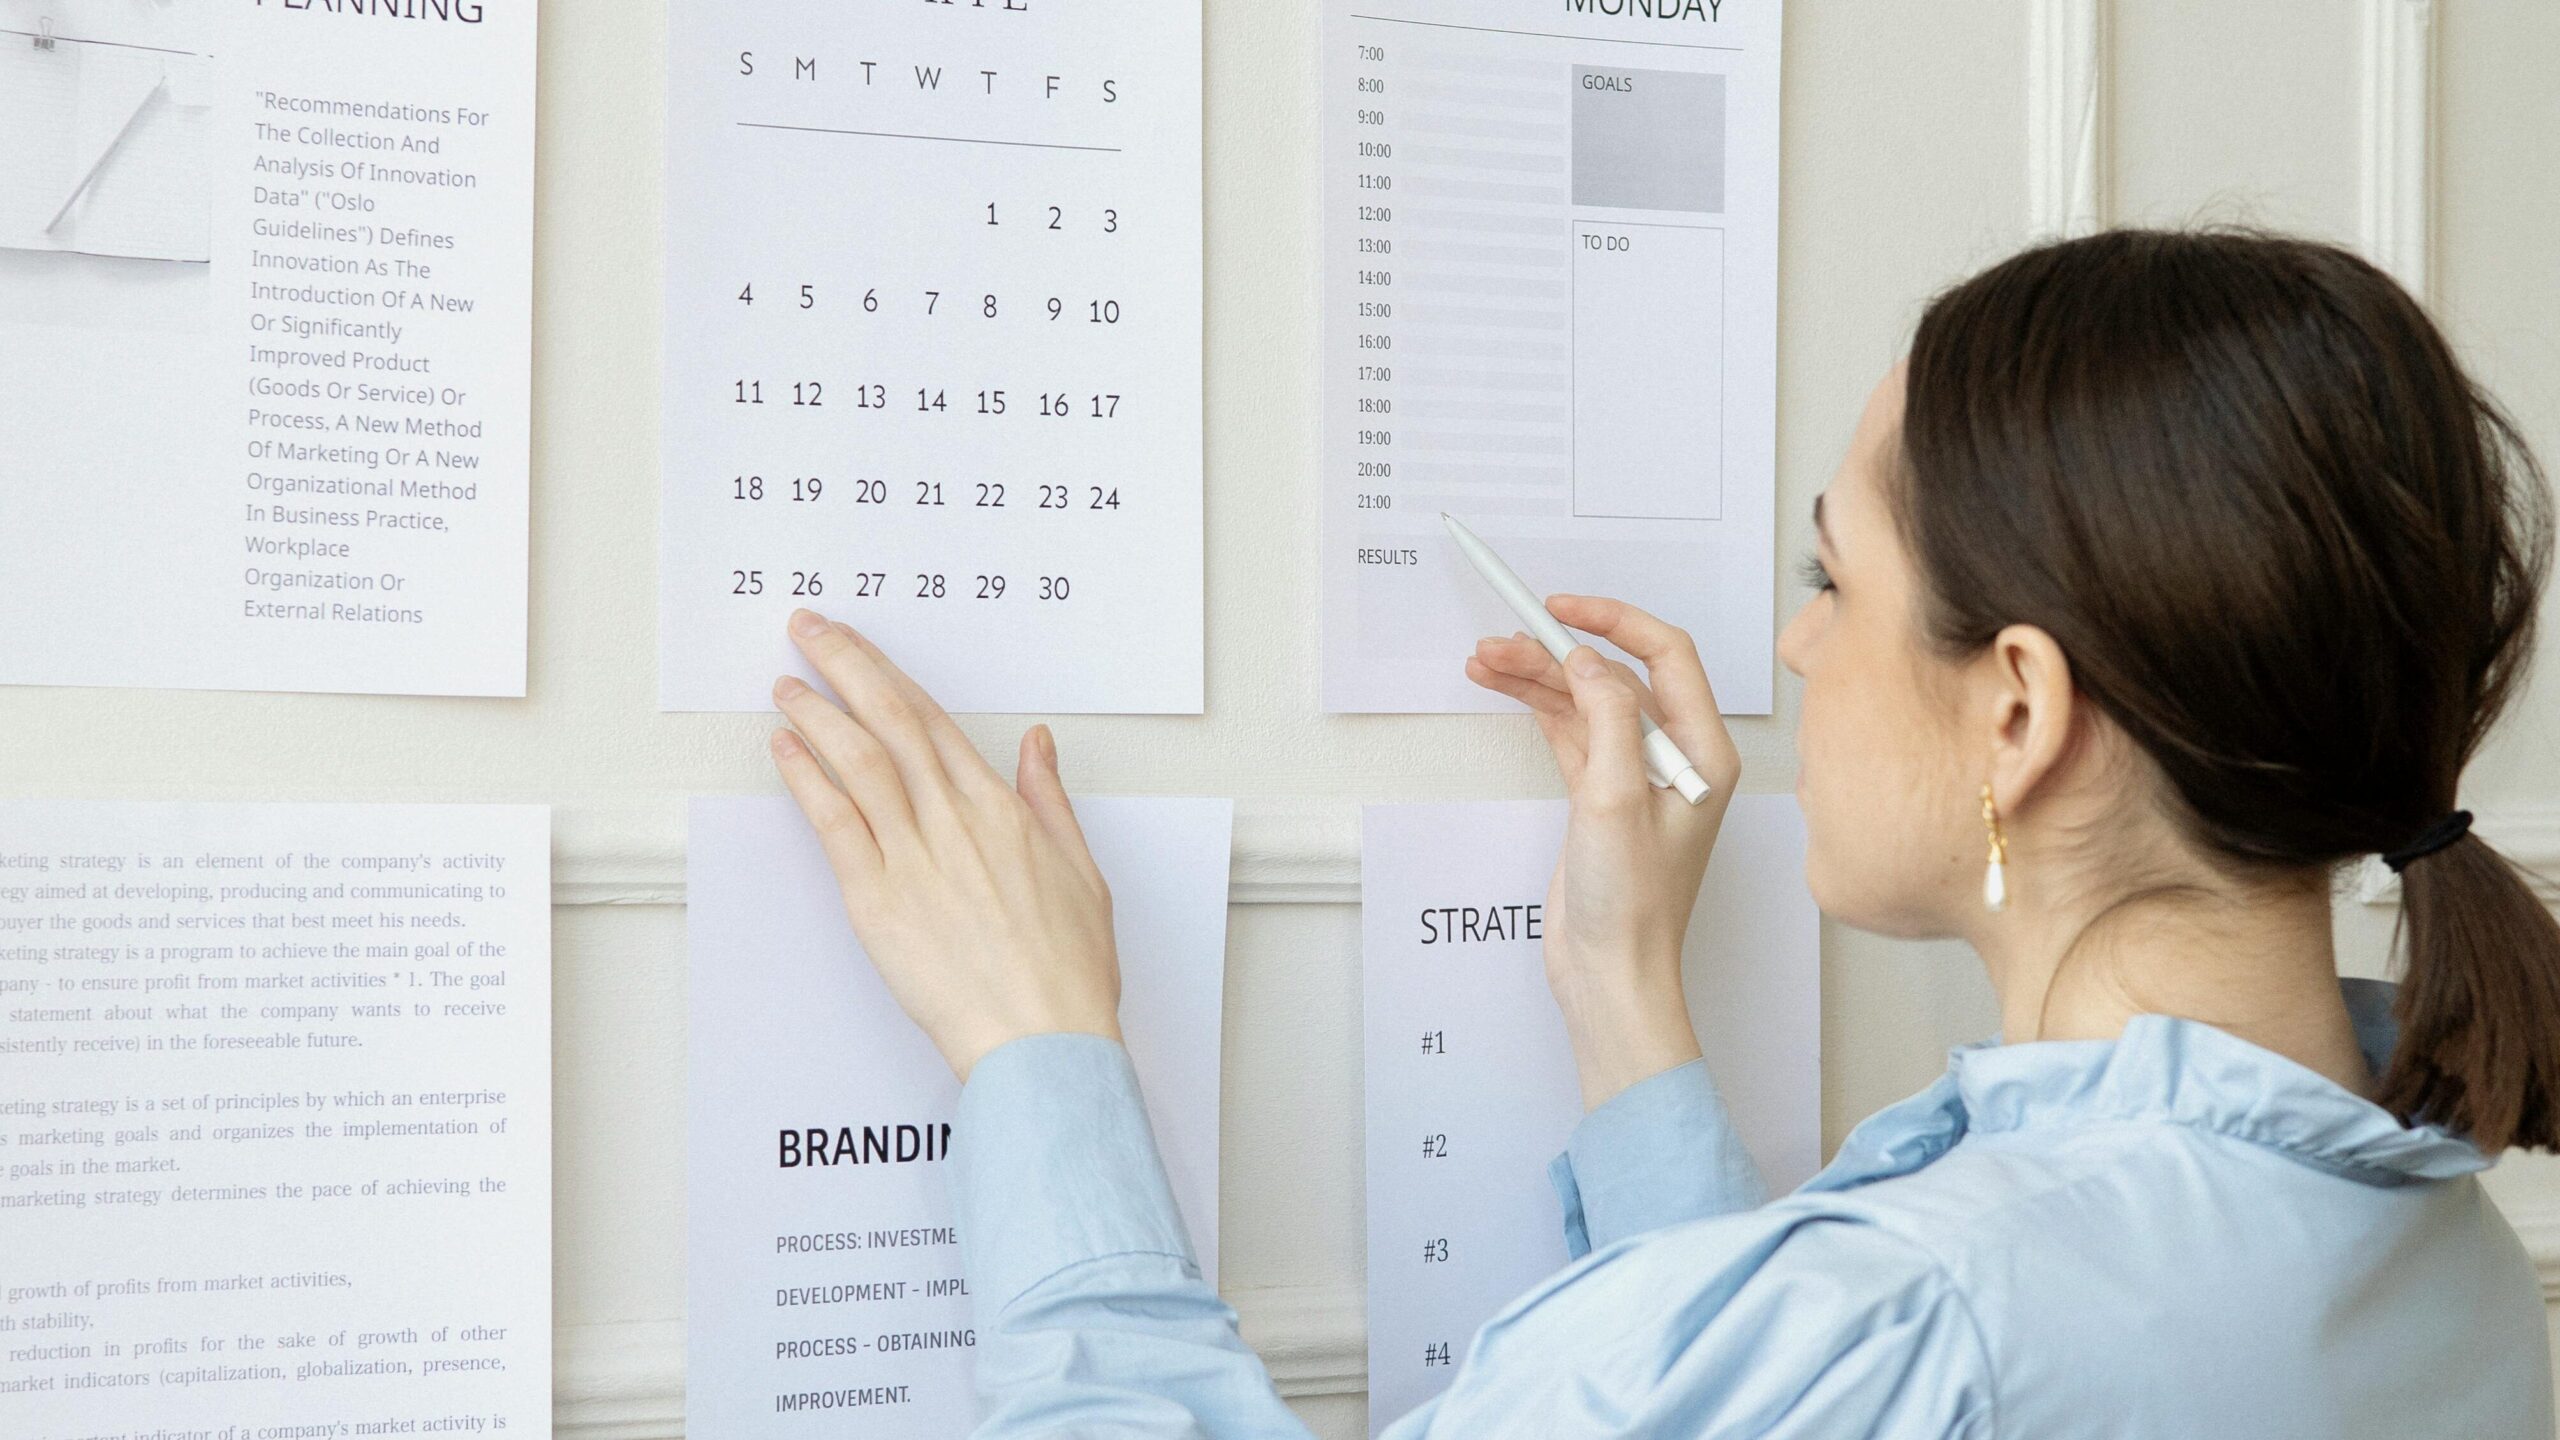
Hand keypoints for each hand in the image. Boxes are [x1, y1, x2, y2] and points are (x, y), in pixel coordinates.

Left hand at [767, 609, 1119, 1079]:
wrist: (1043, 1037)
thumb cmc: (1066, 971)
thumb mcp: (1081, 870)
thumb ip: (1050, 800)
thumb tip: (1039, 745)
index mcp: (1001, 810)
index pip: (933, 720)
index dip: (890, 676)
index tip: (861, 648)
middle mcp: (954, 820)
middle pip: (890, 720)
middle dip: (845, 665)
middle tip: (810, 629)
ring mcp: (913, 857)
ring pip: (857, 760)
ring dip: (817, 712)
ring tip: (787, 682)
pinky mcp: (877, 900)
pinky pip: (833, 822)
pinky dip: (806, 778)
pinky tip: (785, 748)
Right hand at [1465, 595, 1741, 1108]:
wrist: (1612, 974)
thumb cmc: (1632, 905)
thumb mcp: (1616, 798)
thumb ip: (1608, 718)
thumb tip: (1588, 661)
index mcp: (1701, 752)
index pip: (1666, 656)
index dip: (1613, 621)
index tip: (1561, 609)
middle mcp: (1674, 758)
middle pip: (1615, 677)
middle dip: (1558, 652)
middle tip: (1503, 638)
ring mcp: (1635, 778)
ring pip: (1585, 703)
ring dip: (1538, 679)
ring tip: (1484, 661)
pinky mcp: (1601, 799)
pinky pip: (1570, 734)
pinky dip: (1536, 710)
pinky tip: (1503, 690)